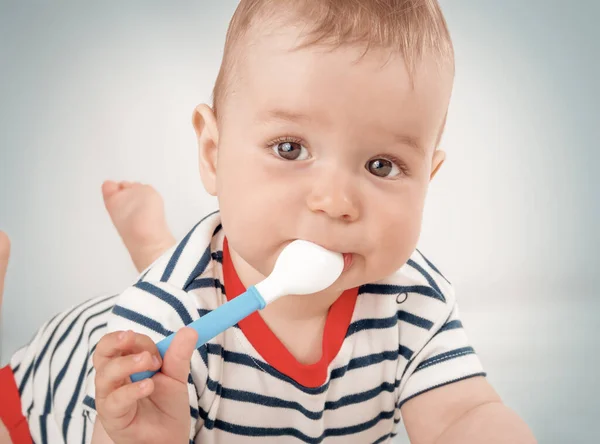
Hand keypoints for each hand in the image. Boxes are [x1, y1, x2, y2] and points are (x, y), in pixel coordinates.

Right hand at [93, 328, 197, 443]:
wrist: (169, 438)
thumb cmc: (166, 407)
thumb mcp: (175, 377)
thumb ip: (178, 355)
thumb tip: (190, 331)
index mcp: (125, 365)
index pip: (120, 343)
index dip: (137, 340)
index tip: (156, 350)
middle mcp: (113, 379)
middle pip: (102, 353)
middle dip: (115, 341)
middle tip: (131, 337)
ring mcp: (110, 398)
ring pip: (105, 375)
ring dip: (126, 363)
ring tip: (151, 363)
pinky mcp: (113, 417)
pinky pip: (114, 401)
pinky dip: (131, 390)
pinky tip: (148, 386)